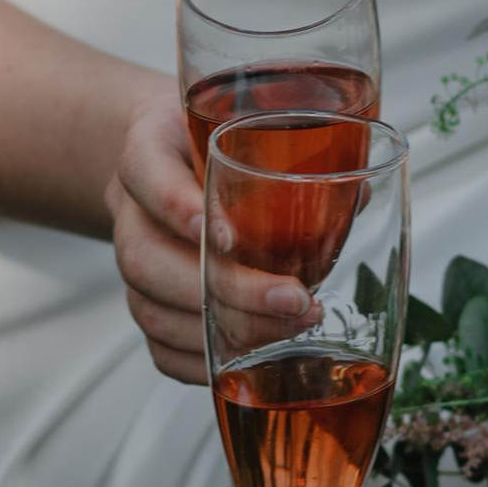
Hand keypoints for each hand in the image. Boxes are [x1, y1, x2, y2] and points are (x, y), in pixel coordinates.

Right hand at [107, 80, 309, 387]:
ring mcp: (132, 261)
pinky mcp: (144, 303)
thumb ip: (293, 147)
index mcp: (147, 150)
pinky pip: (157, 347)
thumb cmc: (212, 141)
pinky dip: (201, 365)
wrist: (169, 158)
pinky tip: (247, 365)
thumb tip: (357, 196)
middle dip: (223, 289)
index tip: (230, 238)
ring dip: (220, 332)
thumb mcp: (242, 121)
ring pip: (151, 308)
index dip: (180, 207)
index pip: (147, 174)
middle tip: (293, 299)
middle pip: (147, 259)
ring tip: (290, 330)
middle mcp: (130, 210)